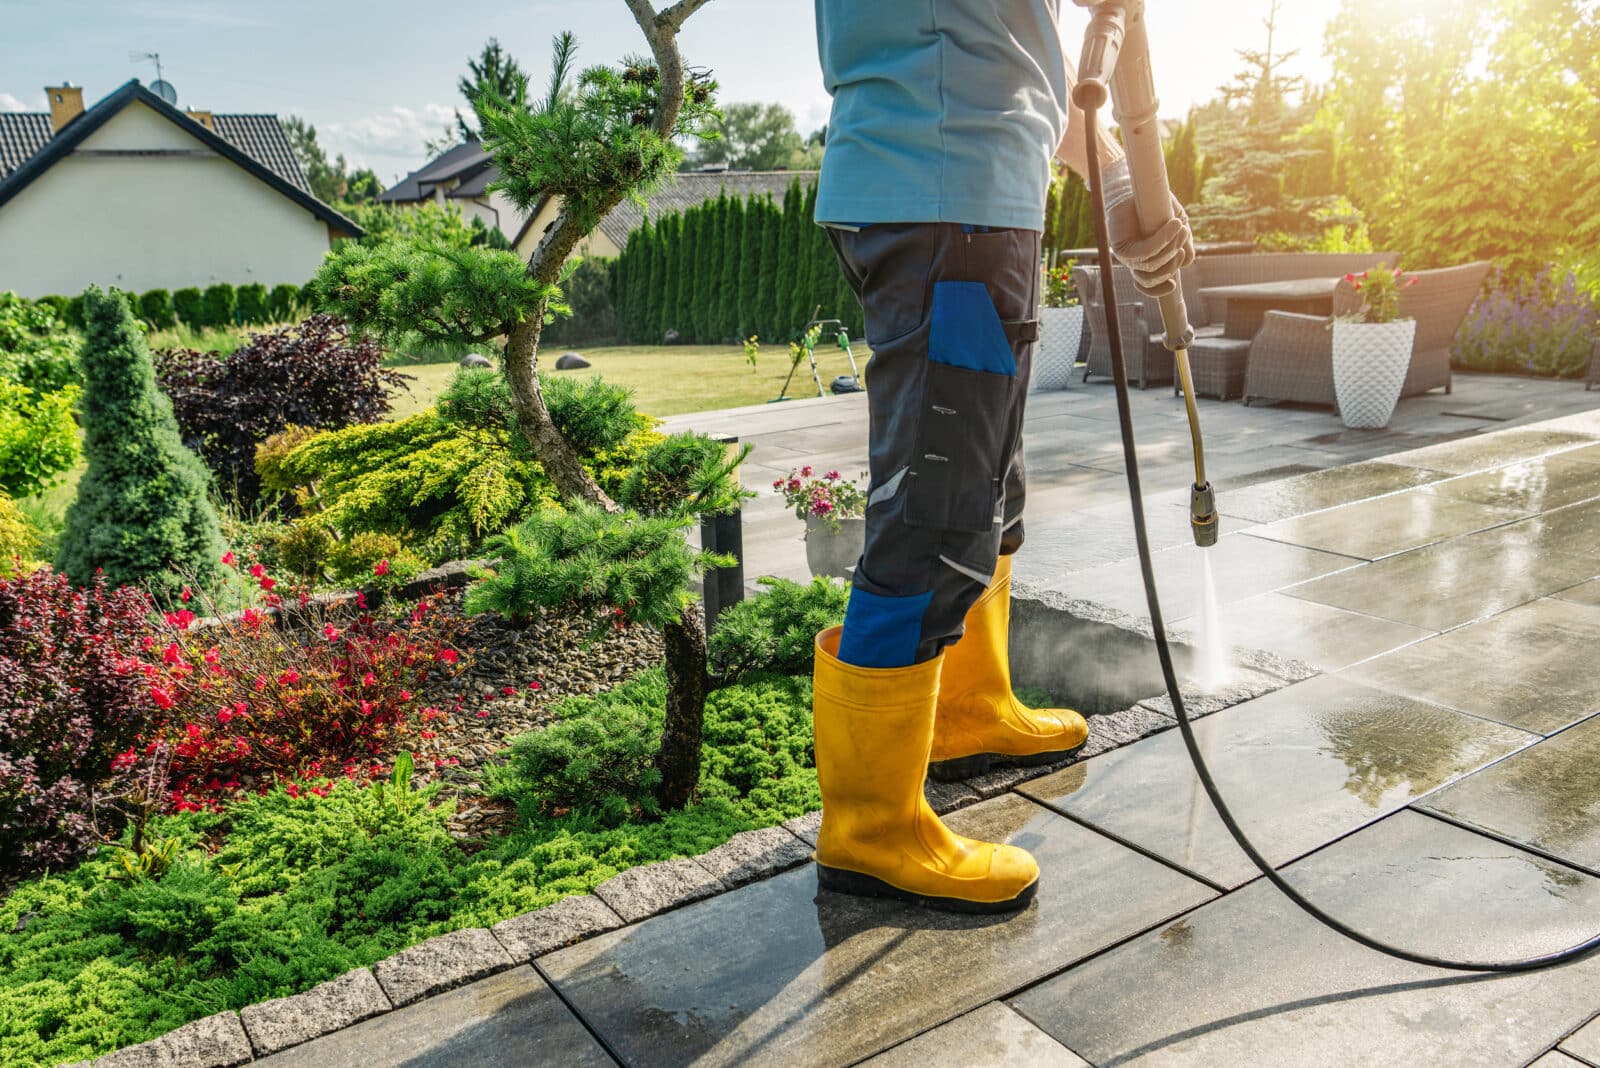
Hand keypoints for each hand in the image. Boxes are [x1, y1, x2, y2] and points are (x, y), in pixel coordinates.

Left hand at [1100, 157, 1194, 292]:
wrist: (1139, 186)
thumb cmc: (1156, 205)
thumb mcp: (1176, 225)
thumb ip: (1183, 244)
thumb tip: (1188, 262)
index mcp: (1145, 260)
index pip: (1147, 285)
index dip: (1158, 290)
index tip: (1172, 286)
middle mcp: (1133, 260)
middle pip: (1151, 278)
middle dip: (1172, 262)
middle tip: (1183, 236)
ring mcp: (1125, 254)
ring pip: (1150, 266)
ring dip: (1169, 248)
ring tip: (1179, 226)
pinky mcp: (1121, 244)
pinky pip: (1144, 252)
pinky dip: (1161, 240)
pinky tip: (1173, 225)